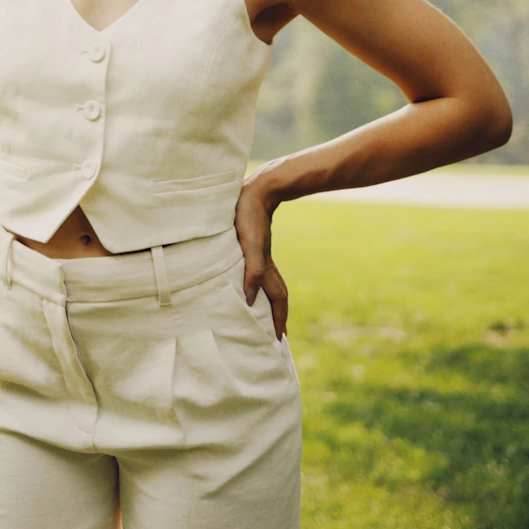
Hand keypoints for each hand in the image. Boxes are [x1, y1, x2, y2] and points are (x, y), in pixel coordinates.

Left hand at [233, 179, 287, 340]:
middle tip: (278, 334)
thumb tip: (249, 300)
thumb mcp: (248, 244)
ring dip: (272, 302)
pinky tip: (253, 285)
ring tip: (268, 316)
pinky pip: (261, 273)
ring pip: (271, 284)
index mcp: (264, 266)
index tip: (280, 339)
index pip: (277, 299)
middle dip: (279, 315)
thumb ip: (251, 270)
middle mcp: (265, 263)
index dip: (278, 319)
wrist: (257, 189)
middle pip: (278, 294)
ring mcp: (261, 254)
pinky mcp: (255, 245)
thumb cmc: (247, 216)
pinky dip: (261, 285)